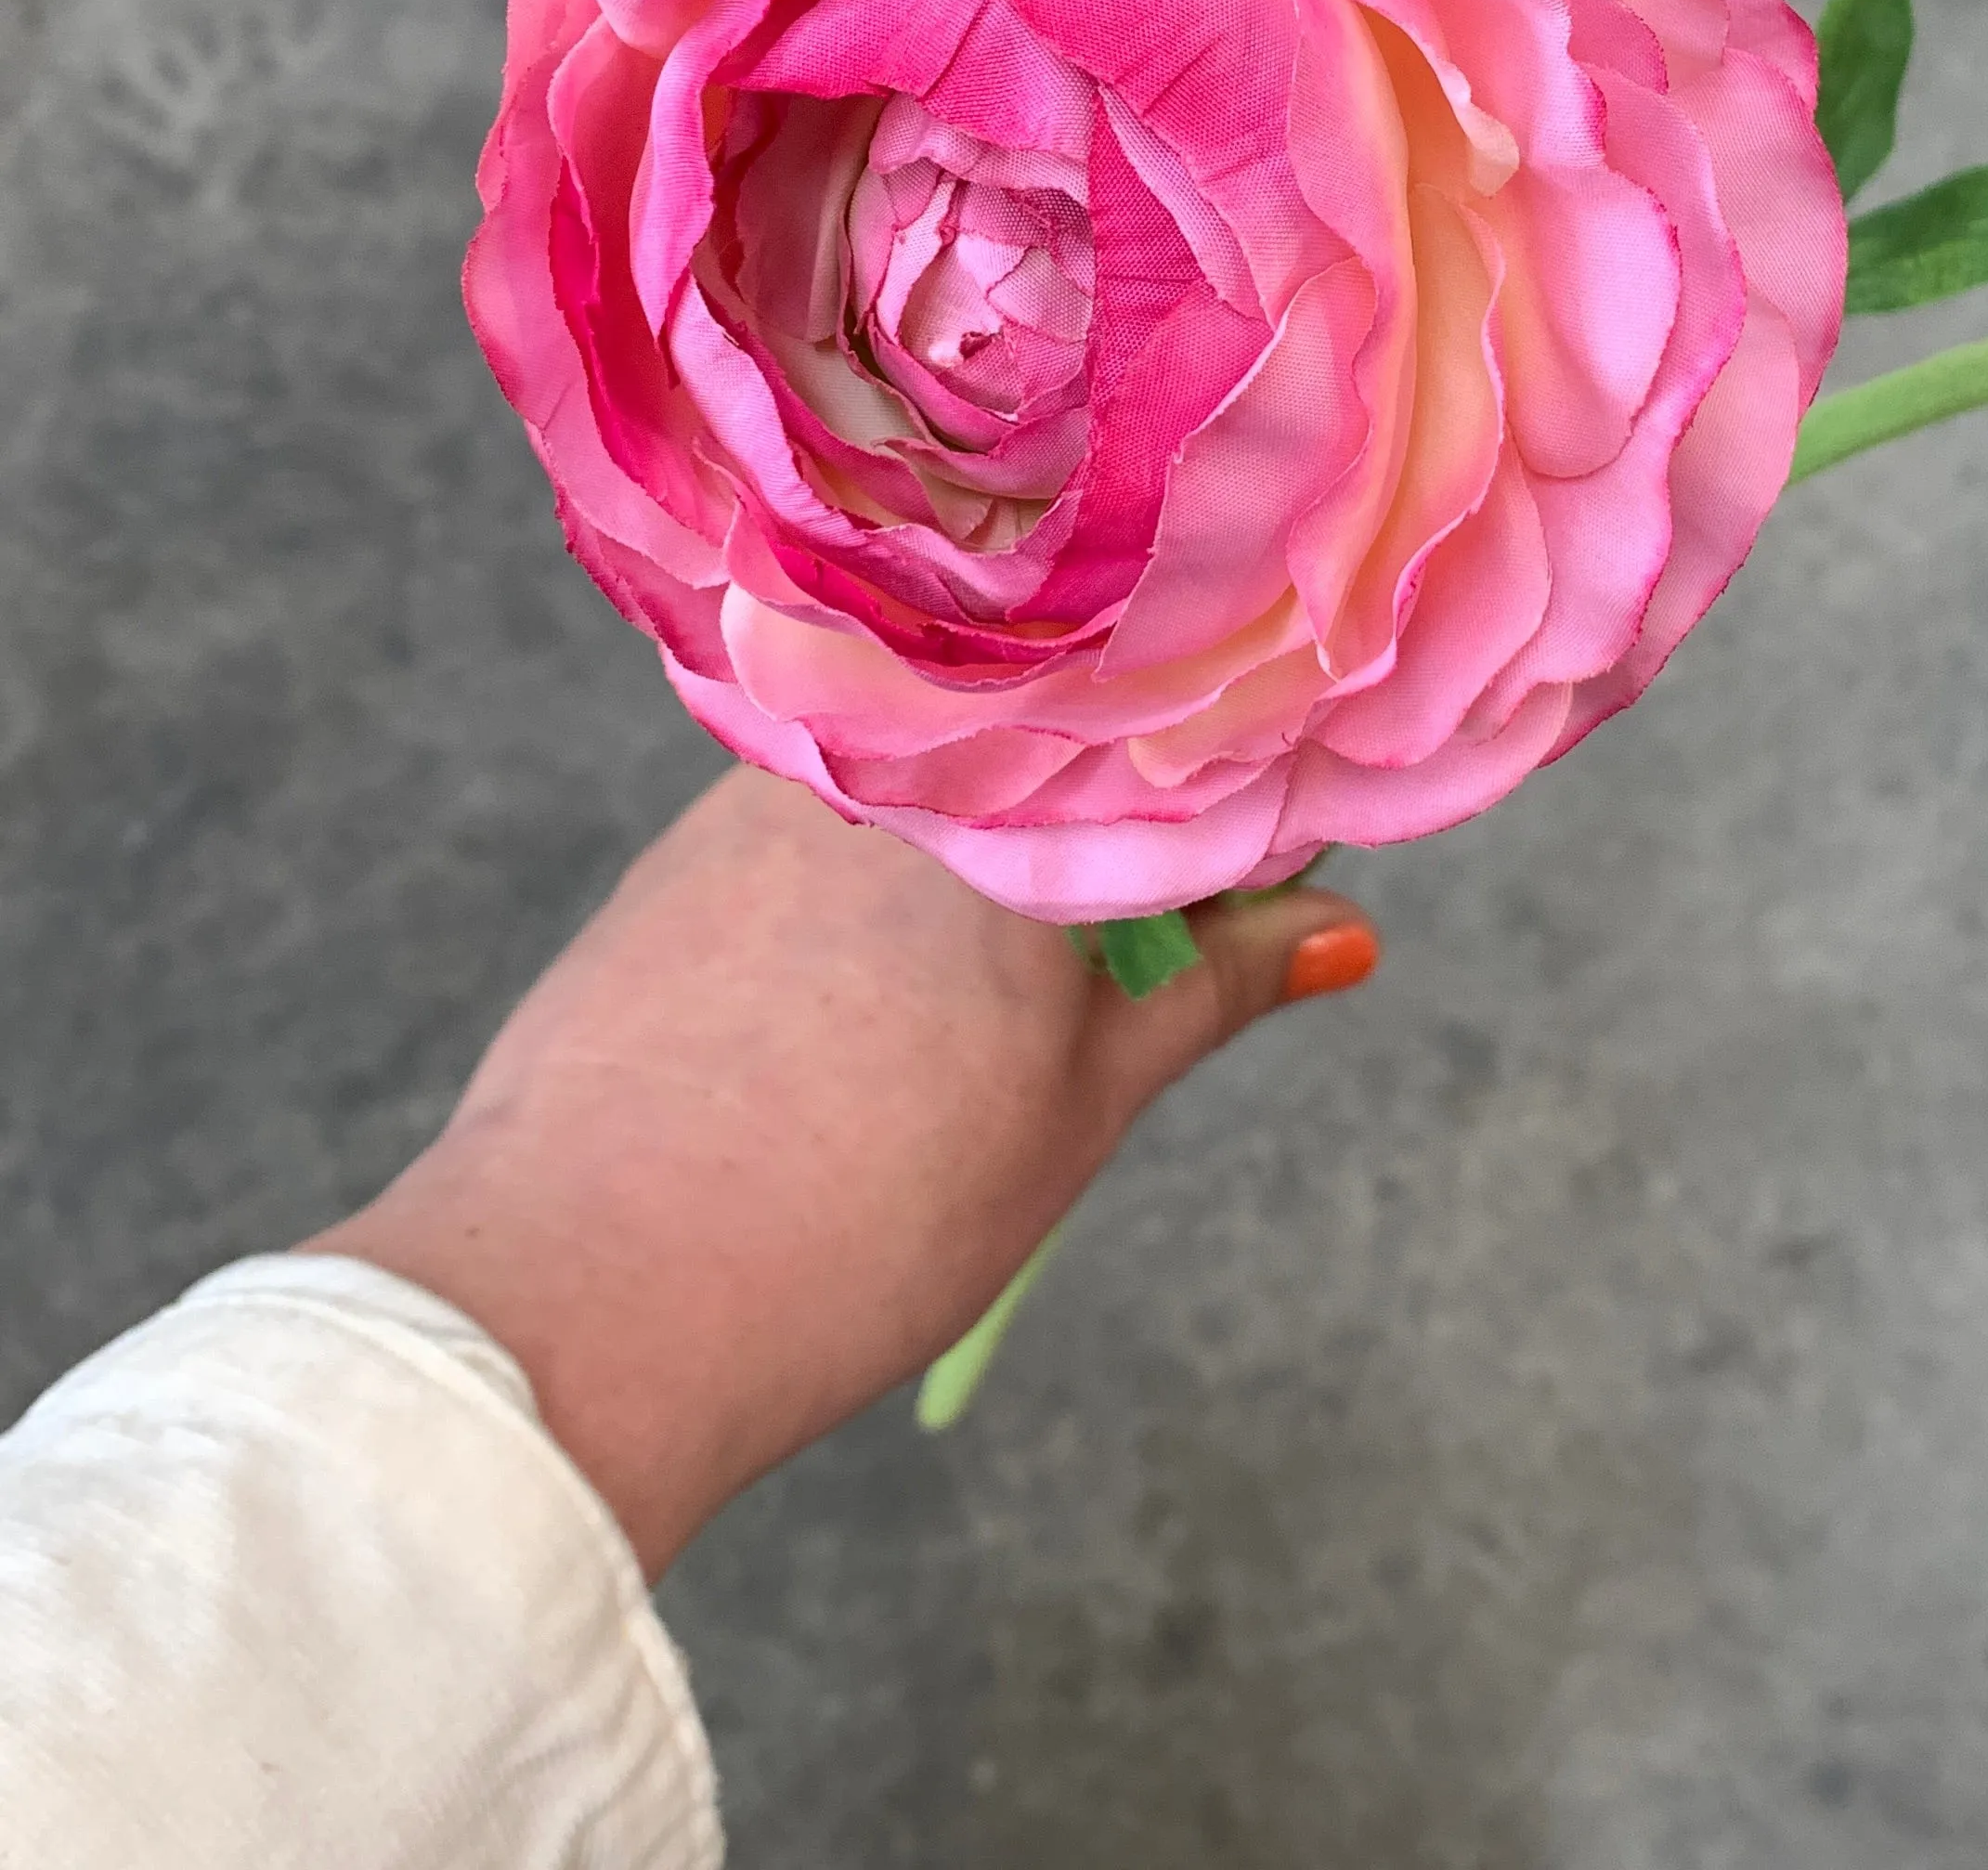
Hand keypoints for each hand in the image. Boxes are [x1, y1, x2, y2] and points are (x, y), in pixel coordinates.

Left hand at [304, 768, 1378, 1577]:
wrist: (571, 1303)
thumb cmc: (863, 1219)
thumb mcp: (1077, 1108)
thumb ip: (1214, 987)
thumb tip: (1350, 931)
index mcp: (1015, 799)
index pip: (1179, 751)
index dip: (1241, 817)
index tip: (1274, 877)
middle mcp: (896, 754)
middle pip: (1054, 757)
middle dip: (1117, 831)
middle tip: (1140, 956)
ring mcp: (773, 788)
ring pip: (940, 787)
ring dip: (997, 847)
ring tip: (993, 992)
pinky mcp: (684, 845)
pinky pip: (835, 818)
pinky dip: (885, 873)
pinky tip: (869, 991)